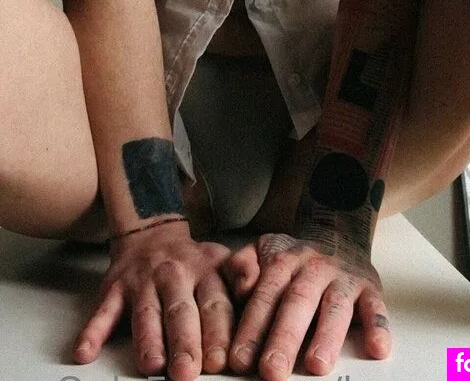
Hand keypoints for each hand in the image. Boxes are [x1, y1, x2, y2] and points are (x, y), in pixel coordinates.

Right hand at [72, 219, 232, 379]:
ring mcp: (142, 282)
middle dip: (185, 343)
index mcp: (205, 271)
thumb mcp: (222, 261)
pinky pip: (102, 311)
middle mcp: (174, 276)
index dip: (218, 334)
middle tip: (188, 372)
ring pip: (144, 314)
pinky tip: (85, 351)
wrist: (151, 231)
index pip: (215, 305)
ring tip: (152, 365)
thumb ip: (241, 277)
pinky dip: (92, 332)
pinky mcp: (114, 289)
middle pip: (180, 312)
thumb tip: (256, 288)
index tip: (222, 361)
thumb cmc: (191, 261)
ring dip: (147, 341)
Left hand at [223, 232, 390, 378]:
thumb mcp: (261, 251)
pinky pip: (376, 306)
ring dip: (327, 336)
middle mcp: (314, 268)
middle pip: (298, 302)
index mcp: (284, 261)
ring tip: (316, 365)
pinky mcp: (370, 288)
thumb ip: (241, 267)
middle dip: (284, 337)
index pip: (266, 295)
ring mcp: (343, 278)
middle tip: (272, 370)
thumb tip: (241, 288)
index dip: (252, 326)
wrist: (337, 232)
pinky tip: (377, 348)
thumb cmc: (293, 257)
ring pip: (336, 306)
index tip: (240, 358)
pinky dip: (378, 327)